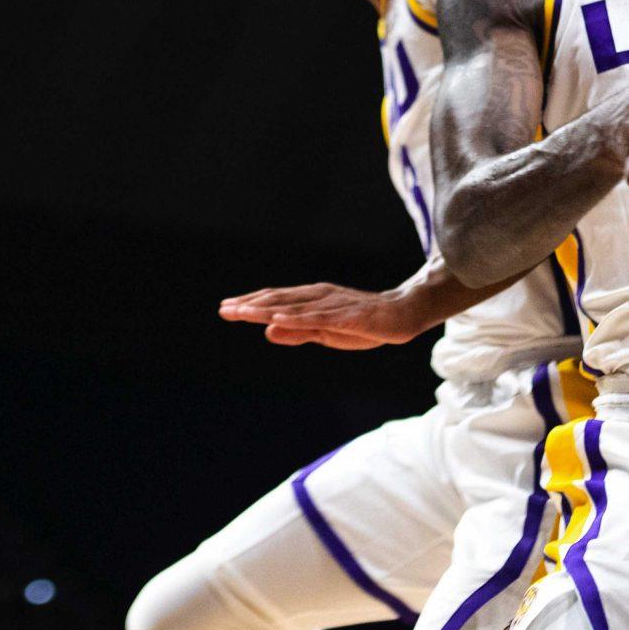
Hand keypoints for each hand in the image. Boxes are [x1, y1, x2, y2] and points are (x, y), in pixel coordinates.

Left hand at [218, 283, 422, 349]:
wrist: (403, 314)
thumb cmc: (364, 324)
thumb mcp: (326, 332)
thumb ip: (298, 332)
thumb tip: (268, 331)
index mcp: (313, 299)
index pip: (277, 300)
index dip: (251, 303)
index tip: (227, 308)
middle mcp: (319, 297)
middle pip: (280, 299)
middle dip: (251, 304)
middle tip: (225, 309)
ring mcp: (333, 305)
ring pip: (294, 307)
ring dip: (266, 308)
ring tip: (242, 312)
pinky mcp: (347, 316)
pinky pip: (318, 318)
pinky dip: (296, 318)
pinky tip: (278, 319)